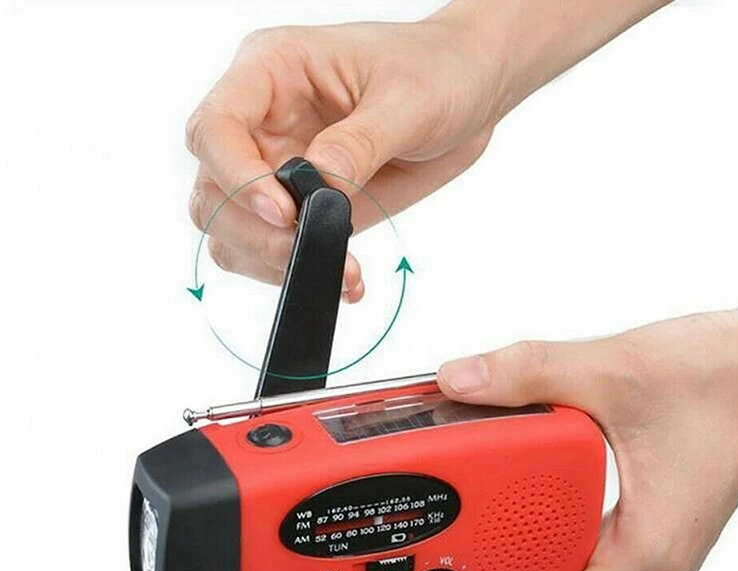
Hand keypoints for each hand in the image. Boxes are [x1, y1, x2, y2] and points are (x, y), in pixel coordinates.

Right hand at [185, 15, 499, 299]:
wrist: (469, 94)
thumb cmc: (438, 70)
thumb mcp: (409, 100)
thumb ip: (360, 145)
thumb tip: (321, 185)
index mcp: (273, 72)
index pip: (215, 128)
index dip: (237, 177)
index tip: (284, 212)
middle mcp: (263, 123)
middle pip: (213, 192)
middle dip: (255, 234)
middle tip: (311, 249)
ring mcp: (279, 170)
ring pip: (231, 231)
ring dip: (274, 261)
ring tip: (340, 269)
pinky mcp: (304, 208)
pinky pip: (274, 252)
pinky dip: (299, 272)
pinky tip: (344, 278)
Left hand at [429, 291, 737, 570]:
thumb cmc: (721, 381)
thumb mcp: (612, 370)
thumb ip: (528, 372)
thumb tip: (459, 380)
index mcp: (643, 555)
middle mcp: (645, 570)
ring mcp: (643, 557)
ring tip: (450, 553)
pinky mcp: (639, 535)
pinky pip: (575, 564)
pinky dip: (532, 554)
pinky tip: (499, 521)